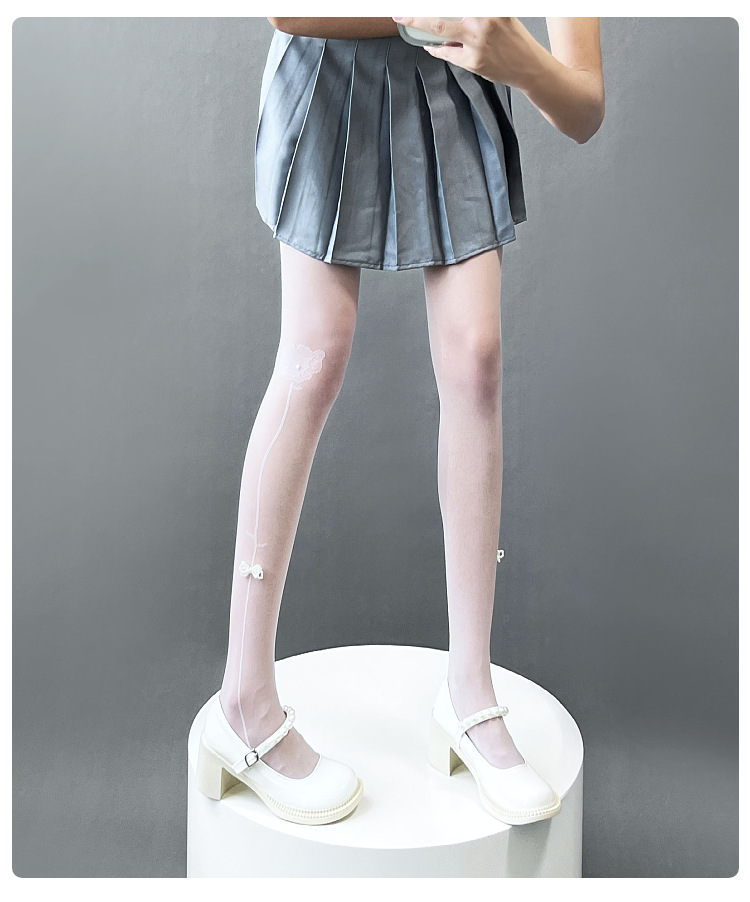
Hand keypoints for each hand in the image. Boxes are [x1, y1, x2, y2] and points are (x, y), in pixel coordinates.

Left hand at [393, 17, 535, 86]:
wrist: (528, 66)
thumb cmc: (513, 38)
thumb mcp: (500, 13)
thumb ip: (476, 12)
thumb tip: (443, 19)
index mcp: (490, 7)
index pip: (456, 2)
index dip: (432, 5)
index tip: (412, 5)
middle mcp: (484, 20)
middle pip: (442, 13)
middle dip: (416, 13)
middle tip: (398, 11)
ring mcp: (477, 42)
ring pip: (441, 31)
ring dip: (419, 25)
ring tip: (405, 18)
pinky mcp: (474, 62)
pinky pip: (447, 53)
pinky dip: (437, 48)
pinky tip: (432, 46)